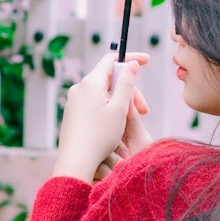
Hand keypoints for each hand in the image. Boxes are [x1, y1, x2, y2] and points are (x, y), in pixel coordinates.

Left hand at [54, 52, 149, 183]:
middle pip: (109, 79)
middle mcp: (79, 88)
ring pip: (103, 93)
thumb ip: (127, 83)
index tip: (146, 61)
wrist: (75, 162)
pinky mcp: (73, 114)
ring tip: (130, 121)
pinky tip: (115, 126)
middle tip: (144, 110)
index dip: (130, 58)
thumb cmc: (99, 137)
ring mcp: (74, 101)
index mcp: (91, 82)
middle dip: (129, 90)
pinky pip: (94, 103)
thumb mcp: (120, 108)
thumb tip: (131, 63)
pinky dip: (108, 109)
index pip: (112, 60)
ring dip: (120, 102)